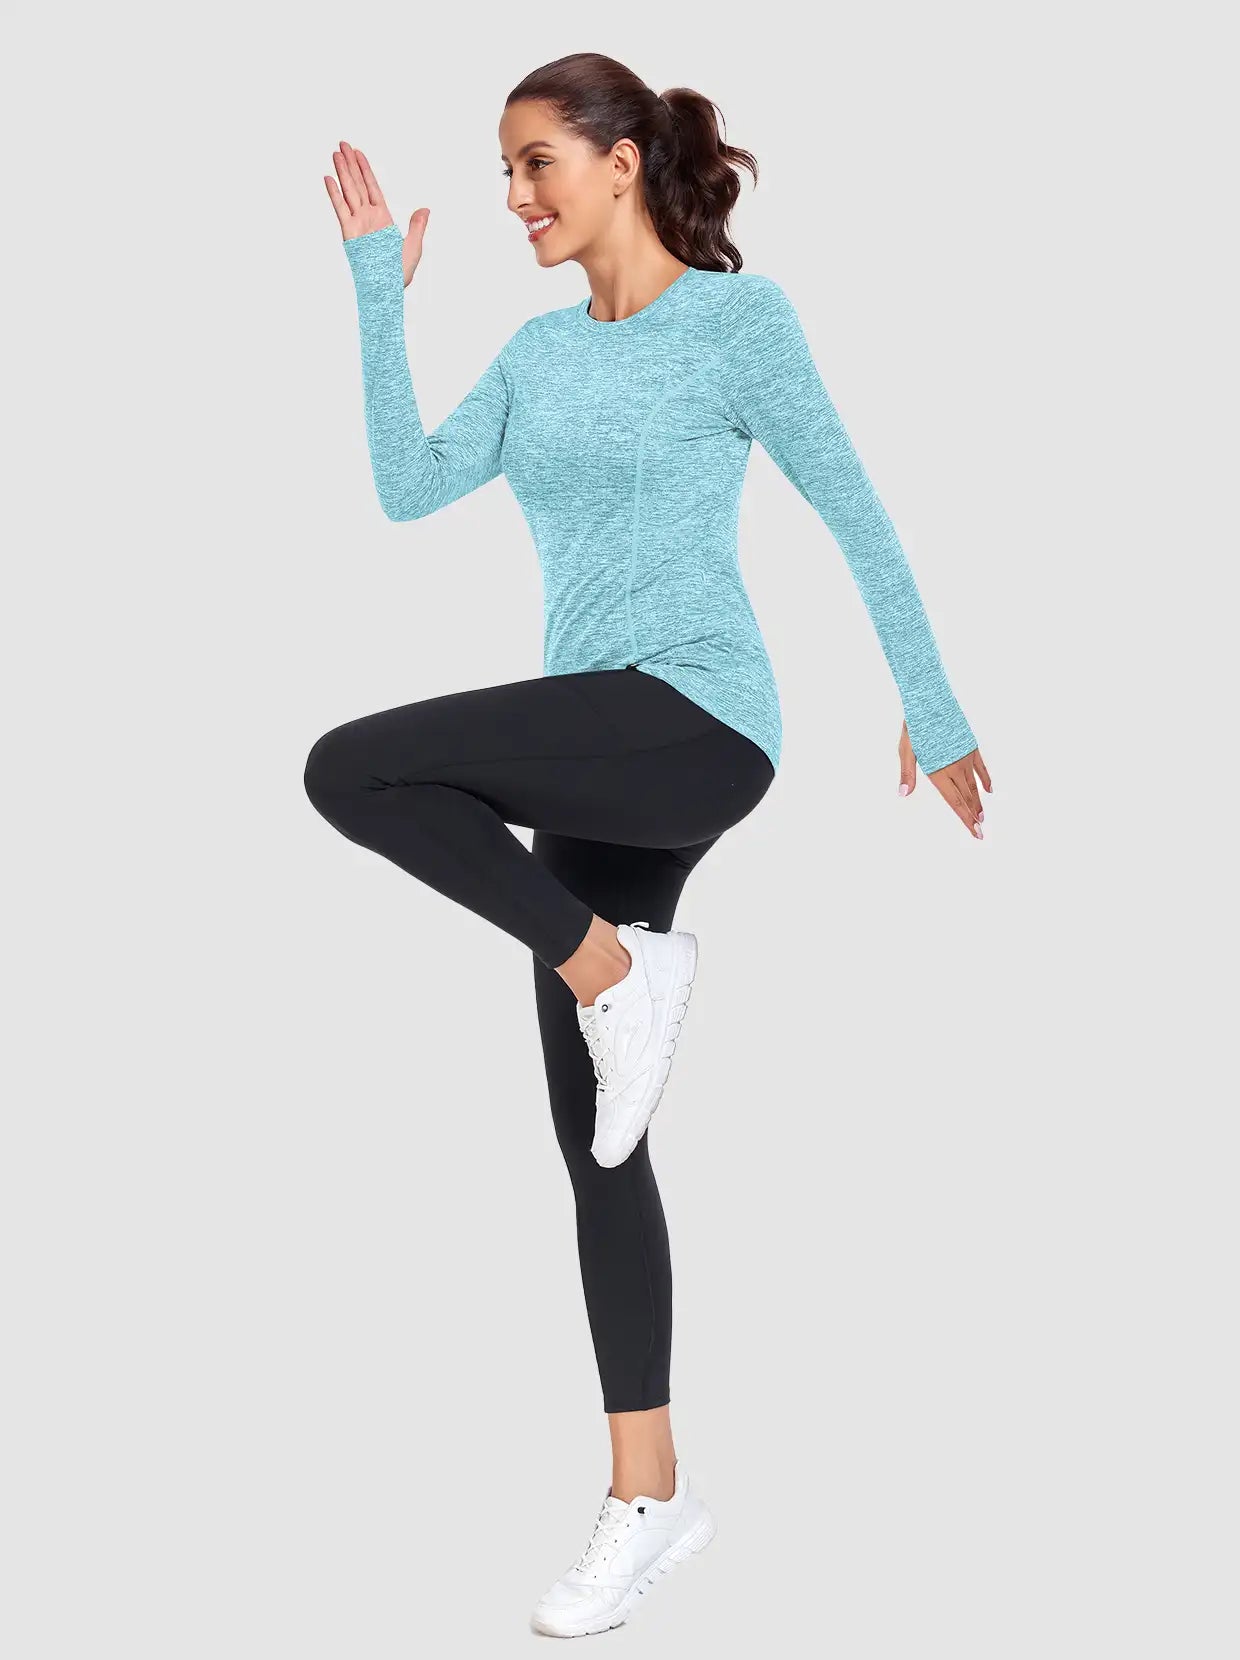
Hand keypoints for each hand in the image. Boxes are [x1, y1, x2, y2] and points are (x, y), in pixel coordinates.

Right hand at [324, 139, 429, 288]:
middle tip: (342, 144)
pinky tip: (329, 178)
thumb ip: (417, 226)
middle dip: (350, 164)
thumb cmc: (399, 274)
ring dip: (342, 172)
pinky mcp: (349, 233)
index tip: (358, 153)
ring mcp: (357, 224)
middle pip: (357, 184)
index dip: (365, 169)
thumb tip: (425, 209)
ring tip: (336, 154)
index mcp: (382, 218)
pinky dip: (335, 194)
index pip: (372, 187)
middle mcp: (367, 217)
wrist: (386, 291)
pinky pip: (341, 209)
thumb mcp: (414, 247)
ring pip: (349, 191)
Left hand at [897, 721, 990, 839]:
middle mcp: (955, 767)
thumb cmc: (915, 726)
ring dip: (978, 802)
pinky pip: (981, 768)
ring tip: (982, 816)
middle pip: (966, 797)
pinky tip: (988, 790)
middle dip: (973, 816)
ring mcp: (965, 758)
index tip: (975, 832)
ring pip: (974, 785)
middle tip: (981, 832)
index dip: (965, 818)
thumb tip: (903, 794)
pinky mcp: (971, 747)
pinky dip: (985, 780)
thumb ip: (907, 774)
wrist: (932, 701)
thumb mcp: (906, 751)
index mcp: (939, 771)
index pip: (955, 802)